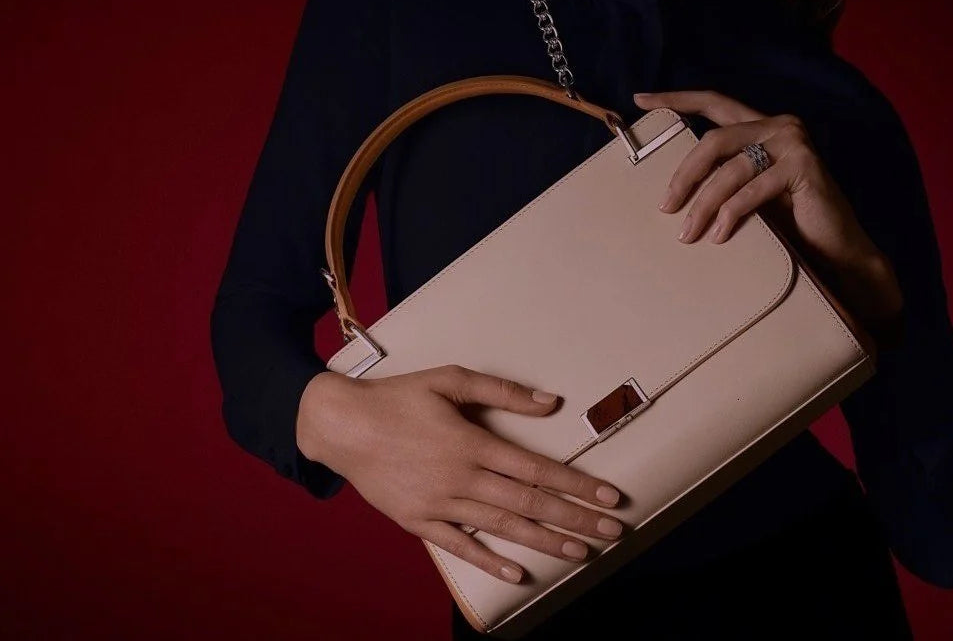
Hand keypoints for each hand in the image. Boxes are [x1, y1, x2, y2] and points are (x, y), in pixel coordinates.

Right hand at [296, 366, 624, 582]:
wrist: (340, 425)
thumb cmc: (396, 397)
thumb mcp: (448, 379)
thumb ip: (500, 392)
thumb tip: (549, 402)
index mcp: (472, 442)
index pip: (537, 469)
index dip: (577, 485)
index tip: (608, 497)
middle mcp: (461, 477)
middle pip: (529, 502)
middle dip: (575, 519)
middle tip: (612, 532)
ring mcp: (439, 503)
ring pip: (502, 527)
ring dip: (544, 541)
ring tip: (579, 553)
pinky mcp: (418, 520)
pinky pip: (459, 546)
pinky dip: (489, 561)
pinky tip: (517, 573)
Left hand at [634, 91, 903, 320]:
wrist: (837, 251)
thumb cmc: (789, 224)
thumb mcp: (748, 194)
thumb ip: (722, 177)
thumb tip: (670, 188)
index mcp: (762, 127)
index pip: (714, 102)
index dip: (677, 99)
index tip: (640, 100)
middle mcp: (779, 126)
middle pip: (713, 139)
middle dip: (684, 175)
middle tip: (665, 207)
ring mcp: (793, 143)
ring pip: (729, 169)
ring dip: (703, 204)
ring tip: (687, 234)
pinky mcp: (804, 166)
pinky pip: (752, 189)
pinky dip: (731, 214)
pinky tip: (719, 236)